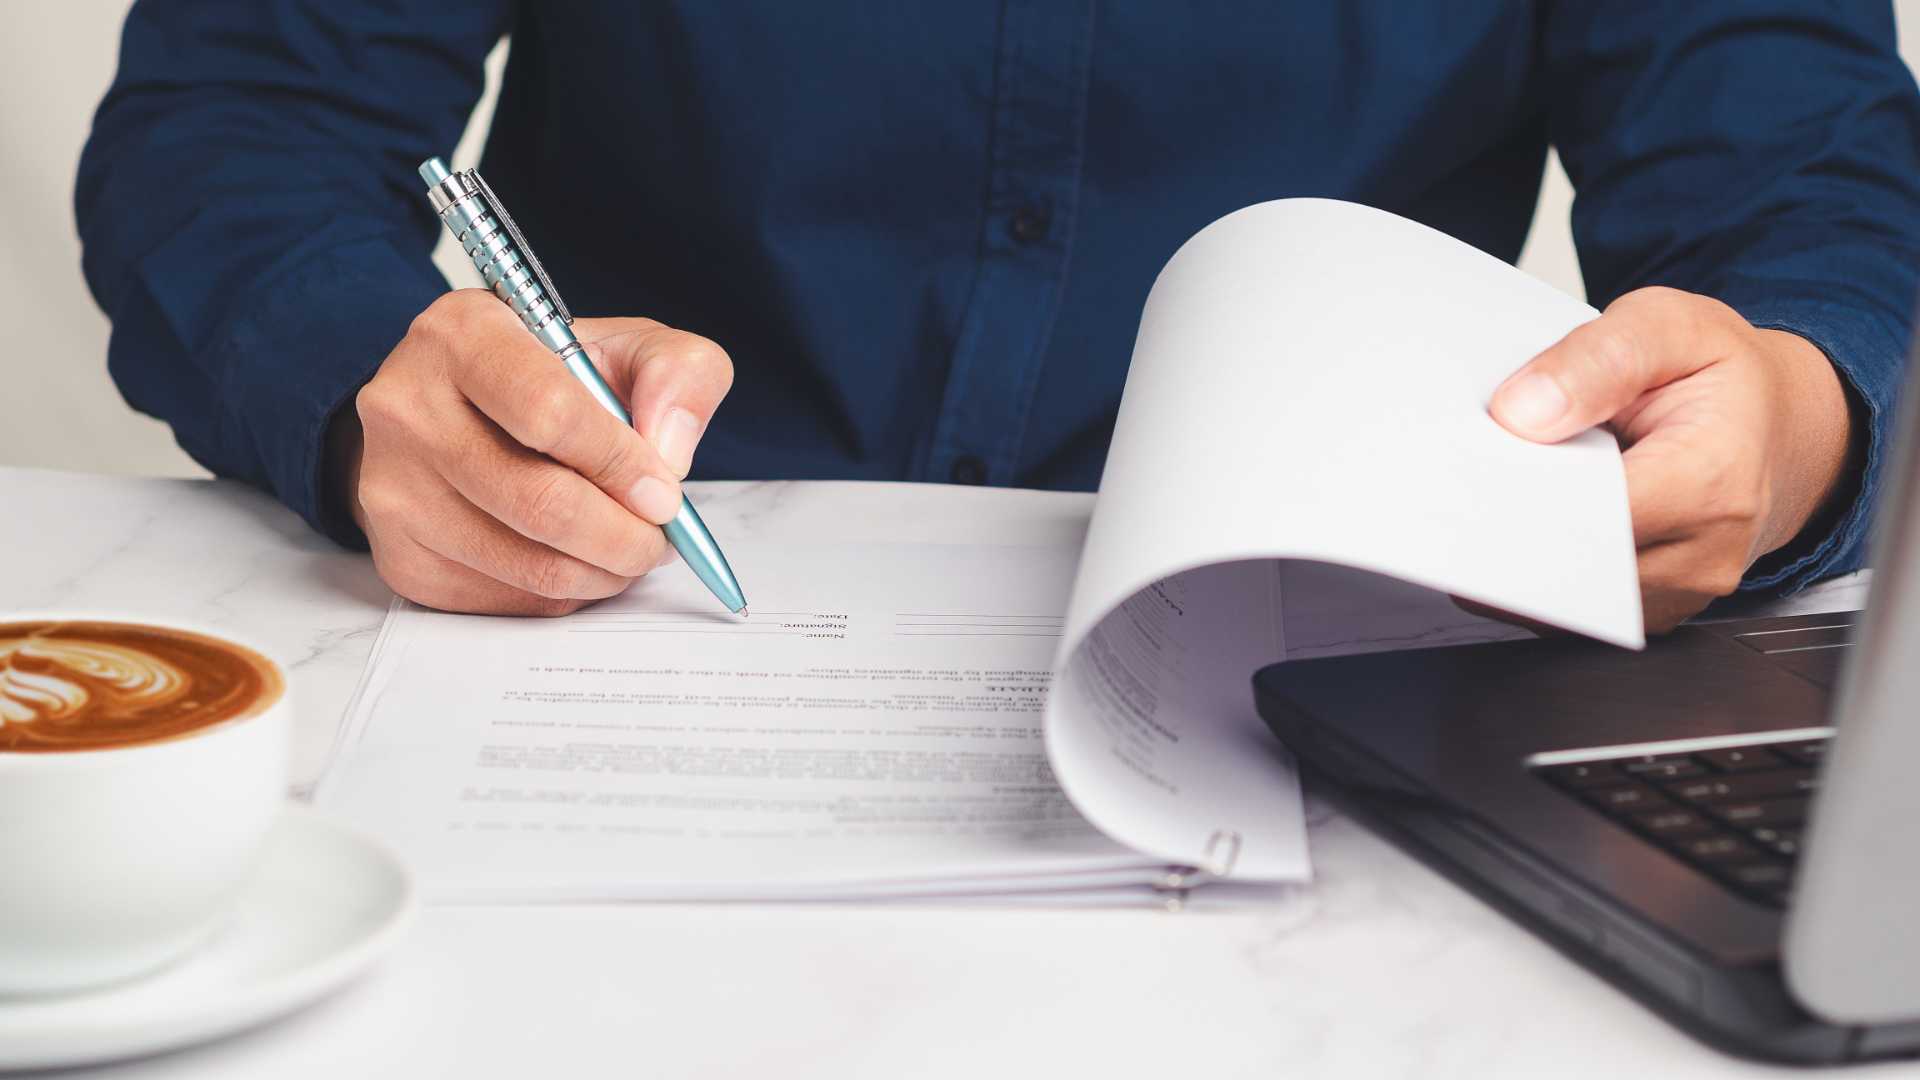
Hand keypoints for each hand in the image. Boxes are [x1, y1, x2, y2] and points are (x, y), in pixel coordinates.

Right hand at [334, 290, 733, 614]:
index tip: (663, 492)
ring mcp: (393, 487)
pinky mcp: (401, 557)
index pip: (549, 413)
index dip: (620, 464)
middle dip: (623, 536)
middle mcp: (408, 407)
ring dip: (602, 573)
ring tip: (630, 551)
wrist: (465, 411)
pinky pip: (505, 600)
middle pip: (539, 502)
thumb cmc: (555, 377)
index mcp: (462, 334)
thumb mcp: (629, 345)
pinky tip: (578, 561)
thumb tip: (670, 453)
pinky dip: (563, 593)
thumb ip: (678, 372)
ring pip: (527, 564)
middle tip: (658, 539)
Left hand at [1490, 286, 1855, 632]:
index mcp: (1712, 481)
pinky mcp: (1647, 611)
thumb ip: (1597, 360)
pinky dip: (1540, 559)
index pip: (1586, 512)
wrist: (1778, 426)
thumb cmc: (1725, 378)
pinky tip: (1537, 511)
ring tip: (1518, 481)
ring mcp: (1677, 595)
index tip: (1472, 466)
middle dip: (1508, 518)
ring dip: (1520, 543)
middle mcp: (1701, 555)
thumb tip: (1519, 413)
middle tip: (1470, 471)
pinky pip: (1567, 603)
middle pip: (1565, 560)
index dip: (1519, 489)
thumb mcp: (1670, 327)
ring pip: (1557, 591)